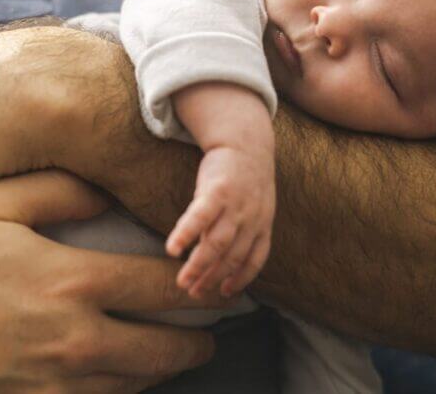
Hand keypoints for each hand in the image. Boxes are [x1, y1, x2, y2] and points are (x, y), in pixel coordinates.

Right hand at [0, 170, 228, 392]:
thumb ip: (55, 191)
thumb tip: (106, 193)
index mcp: (71, 281)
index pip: (164, 287)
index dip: (200, 287)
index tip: (220, 286)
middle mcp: (75, 340)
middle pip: (164, 351)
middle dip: (194, 344)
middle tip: (208, 335)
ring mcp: (52, 386)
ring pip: (133, 386)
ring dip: (157, 372)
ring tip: (166, 358)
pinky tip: (111, 381)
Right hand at [166, 143, 275, 298]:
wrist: (245, 141)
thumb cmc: (245, 179)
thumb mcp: (256, 206)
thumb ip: (246, 230)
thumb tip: (226, 257)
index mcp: (263, 224)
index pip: (255, 259)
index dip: (240, 278)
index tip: (224, 293)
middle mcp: (252, 219)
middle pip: (232, 256)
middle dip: (213, 278)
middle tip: (193, 293)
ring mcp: (235, 206)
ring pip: (217, 244)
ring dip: (199, 266)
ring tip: (182, 282)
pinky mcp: (216, 190)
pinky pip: (200, 218)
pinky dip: (186, 235)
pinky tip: (172, 250)